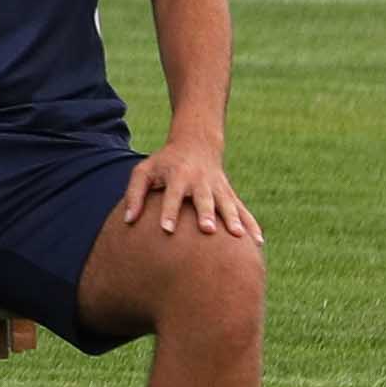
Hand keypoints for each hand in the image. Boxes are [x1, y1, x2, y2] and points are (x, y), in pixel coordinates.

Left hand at [114, 141, 261, 243]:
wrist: (196, 144)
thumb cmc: (164, 163)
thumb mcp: (144, 171)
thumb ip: (134, 194)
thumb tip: (128, 221)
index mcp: (177, 176)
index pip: (172, 196)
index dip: (169, 212)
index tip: (166, 229)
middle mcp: (200, 182)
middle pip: (204, 200)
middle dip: (207, 214)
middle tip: (207, 230)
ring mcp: (218, 188)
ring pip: (228, 204)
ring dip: (233, 219)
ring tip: (238, 236)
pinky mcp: (230, 194)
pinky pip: (242, 210)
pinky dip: (251, 224)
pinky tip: (257, 242)